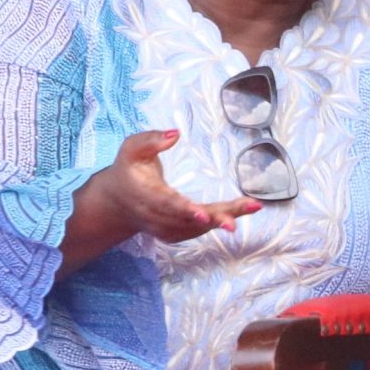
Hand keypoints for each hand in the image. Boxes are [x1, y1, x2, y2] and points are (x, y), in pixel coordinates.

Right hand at [77, 131, 261, 246]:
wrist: (118, 203)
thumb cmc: (129, 169)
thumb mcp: (132, 148)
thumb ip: (151, 139)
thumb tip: (175, 134)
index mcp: (144, 194)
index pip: (165, 204)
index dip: (183, 209)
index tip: (202, 212)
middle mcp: (155, 217)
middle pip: (187, 220)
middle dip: (213, 219)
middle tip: (234, 222)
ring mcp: (165, 230)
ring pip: (197, 227)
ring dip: (225, 217)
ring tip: (252, 207)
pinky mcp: (175, 235)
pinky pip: (200, 229)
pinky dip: (220, 220)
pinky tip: (242, 210)